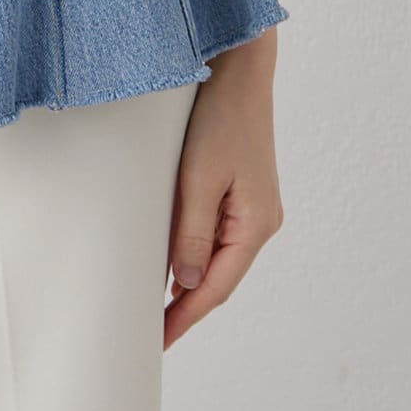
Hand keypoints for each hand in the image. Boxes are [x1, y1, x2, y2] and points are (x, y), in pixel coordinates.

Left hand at [164, 34, 282, 349]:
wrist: (239, 68)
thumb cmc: (221, 117)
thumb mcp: (200, 178)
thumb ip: (192, 232)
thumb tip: (187, 283)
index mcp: (255, 225)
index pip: (215, 288)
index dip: (185, 318)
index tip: (158, 341)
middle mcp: (259, 221)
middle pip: (219, 277)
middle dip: (186, 305)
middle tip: (150, 330)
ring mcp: (252, 205)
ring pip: (216, 256)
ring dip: (189, 279)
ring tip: (155, 303)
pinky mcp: (240, 188)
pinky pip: (215, 232)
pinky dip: (193, 250)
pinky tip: (172, 257)